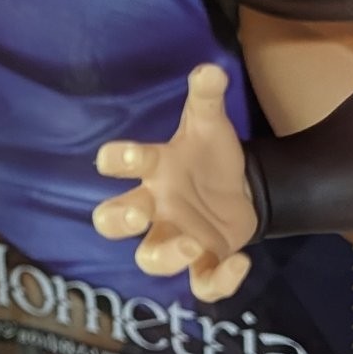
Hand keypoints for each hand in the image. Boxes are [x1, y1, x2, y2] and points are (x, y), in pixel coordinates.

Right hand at [92, 64, 258, 303]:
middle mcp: (154, 209)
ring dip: (168, 254)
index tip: (126, 155)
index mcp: (154, 171)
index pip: (119, 165)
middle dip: (119, 219)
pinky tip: (239, 262)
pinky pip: (200, 284)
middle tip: (137, 214)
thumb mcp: (210, 124)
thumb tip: (211, 69)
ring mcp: (176, 239)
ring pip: (151, 259)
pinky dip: (217, 281)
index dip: (117, 161)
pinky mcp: (204, 262)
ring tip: (195, 243)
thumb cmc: (209, 157)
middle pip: (112, 221)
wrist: (240, 189)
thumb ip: (207, 97)